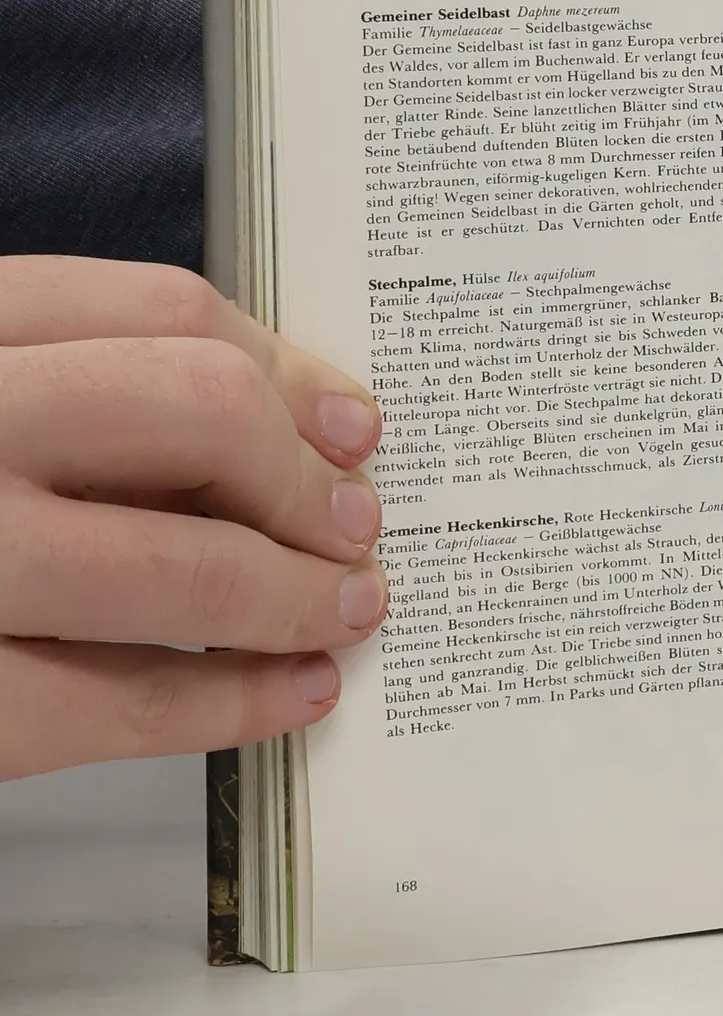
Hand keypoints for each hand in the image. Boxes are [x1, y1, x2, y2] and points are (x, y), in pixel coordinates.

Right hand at [0, 258, 386, 780]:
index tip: (352, 425)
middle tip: (357, 525)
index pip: (161, 310)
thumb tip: (291, 430)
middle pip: (196, 408)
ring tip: (350, 611)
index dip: (289, 369)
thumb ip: (74, 386)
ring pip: (180, 566)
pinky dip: (231, 704)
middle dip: (302, 477)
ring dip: (298, 595)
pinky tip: (292, 695)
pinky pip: (117, 706)